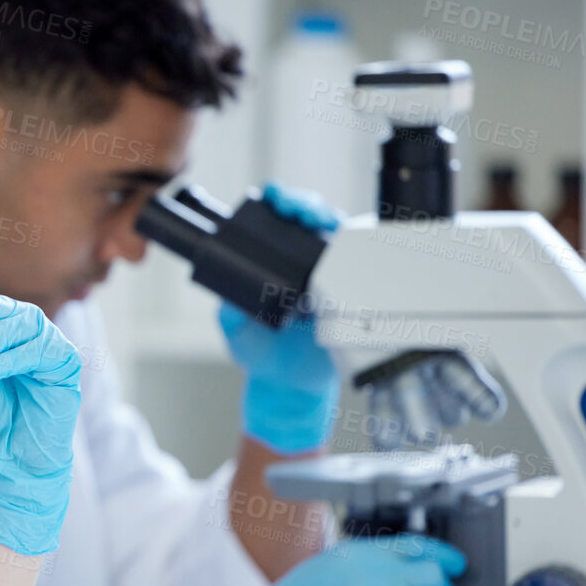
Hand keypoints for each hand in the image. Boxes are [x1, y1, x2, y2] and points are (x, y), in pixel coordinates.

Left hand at [217, 182, 343, 452]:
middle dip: (304, 204)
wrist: (292, 386)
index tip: (272, 199)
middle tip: (299, 210)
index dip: (274, 202)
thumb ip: (231, 316)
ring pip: (332, 232)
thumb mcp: (237, 333)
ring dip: (329, 219)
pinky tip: (348, 242)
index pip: (270, 221)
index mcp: (267, 264)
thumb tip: (227, 301)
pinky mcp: (349, 289)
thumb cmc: (261, 355)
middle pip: (305, 218)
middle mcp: (296, 263)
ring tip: (323, 221)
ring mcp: (324, 274)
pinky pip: (358, 261)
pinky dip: (357, 247)